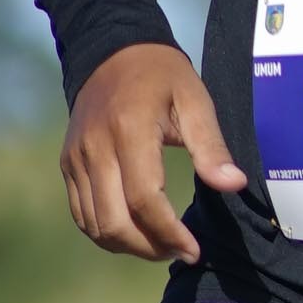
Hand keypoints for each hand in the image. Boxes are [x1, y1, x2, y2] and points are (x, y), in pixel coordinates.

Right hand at [60, 42, 245, 262]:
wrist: (111, 51)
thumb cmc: (162, 77)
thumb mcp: (195, 100)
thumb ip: (211, 146)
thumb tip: (233, 184)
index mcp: (129, 129)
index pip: (144, 198)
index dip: (170, 232)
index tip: (194, 249)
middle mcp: (95, 147)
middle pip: (115, 221)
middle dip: (150, 247)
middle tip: (181, 251)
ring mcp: (76, 158)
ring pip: (95, 225)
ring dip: (129, 246)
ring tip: (161, 245)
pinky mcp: (68, 164)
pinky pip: (81, 214)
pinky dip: (107, 233)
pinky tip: (136, 233)